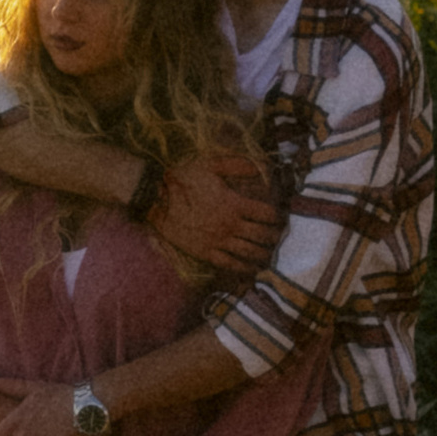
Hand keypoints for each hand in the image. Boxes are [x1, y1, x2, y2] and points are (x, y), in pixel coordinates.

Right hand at [150, 151, 278, 274]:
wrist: (157, 198)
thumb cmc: (184, 179)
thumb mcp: (211, 166)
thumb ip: (236, 165)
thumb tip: (257, 168)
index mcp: (235, 203)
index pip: (267, 214)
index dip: (277, 218)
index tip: (280, 219)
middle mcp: (230, 224)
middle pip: (262, 235)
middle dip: (273, 237)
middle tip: (277, 238)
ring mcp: (218, 240)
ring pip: (250, 252)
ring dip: (263, 254)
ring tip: (268, 254)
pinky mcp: (205, 252)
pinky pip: (230, 264)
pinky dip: (244, 268)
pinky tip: (251, 269)